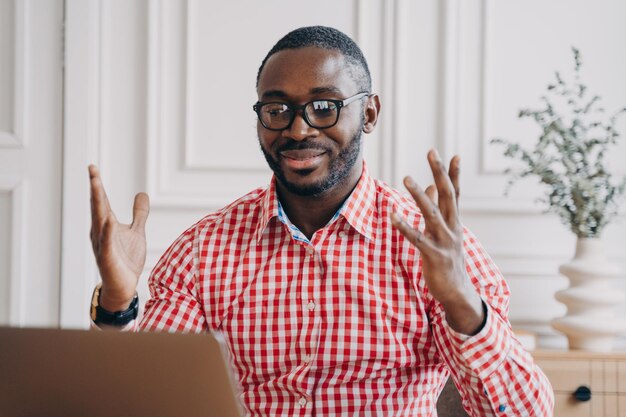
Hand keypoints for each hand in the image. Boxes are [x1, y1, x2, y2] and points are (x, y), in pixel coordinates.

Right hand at [89, 165, 149, 310]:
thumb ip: (139, 213)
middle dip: (95, 189)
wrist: (124, 286)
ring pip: (99, 221)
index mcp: (106, 224)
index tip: (92, 168)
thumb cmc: (127, 259)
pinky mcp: (108, 258)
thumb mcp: (137, 231)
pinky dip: (107, 231)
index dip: (97, 185)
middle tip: (91, 170)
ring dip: (98, 204)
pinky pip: (107, 242)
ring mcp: (103, 244)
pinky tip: (108, 219)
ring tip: (96, 186)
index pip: (102, 201)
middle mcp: (101, 232)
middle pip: (98, 206)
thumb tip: (142, 193)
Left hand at [390, 150, 483, 334]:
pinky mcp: (434, 255)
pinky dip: (404, 227)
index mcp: (455, 222)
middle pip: (447, 195)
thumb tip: (432, 188)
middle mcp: (453, 228)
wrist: (458, 293)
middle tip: (431, 152)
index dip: (454, 174)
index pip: (456, 193)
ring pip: (431, 213)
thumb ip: (439, 211)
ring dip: (420, 195)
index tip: (455, 154)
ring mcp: (445, 242)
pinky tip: (393, 216)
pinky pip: (417, 238)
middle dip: (440, 173)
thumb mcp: (446, 234)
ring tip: (407, 177)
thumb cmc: (449, 261)